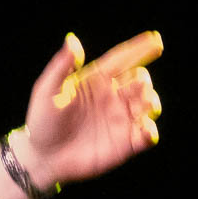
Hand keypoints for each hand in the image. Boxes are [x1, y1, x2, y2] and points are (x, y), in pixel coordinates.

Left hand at [14, 31, 163, 188]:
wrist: (42, 158)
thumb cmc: (41, 123)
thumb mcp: (46, 92)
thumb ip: (61, 66)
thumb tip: (72, 40)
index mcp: (97, 81)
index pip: (122, 59)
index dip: (139, 49)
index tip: (156, 41)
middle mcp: (112, 98)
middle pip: (140, 81)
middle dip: (142, 81)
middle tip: (135, 86)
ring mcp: (120, 120)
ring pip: (149, 104)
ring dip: (151, 102)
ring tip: (144, 103)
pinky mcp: (125, 144)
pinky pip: (147, 136)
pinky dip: (150, 132)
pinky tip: (144, 130)